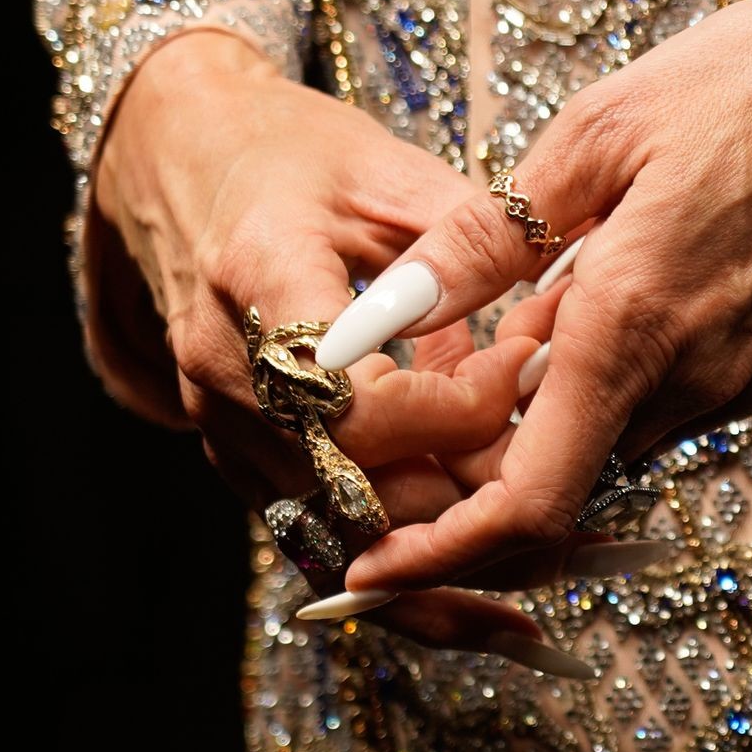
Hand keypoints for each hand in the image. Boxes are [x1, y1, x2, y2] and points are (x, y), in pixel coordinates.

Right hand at [95, 30, 567, 660]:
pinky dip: (401, 565)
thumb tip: (553, 335)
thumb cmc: (295, 155)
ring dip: (444, 555)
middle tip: (569, 489)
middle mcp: (227, 370)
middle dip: (471, 500)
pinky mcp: (235, 454)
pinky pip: (318, 535)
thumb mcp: (389, 174)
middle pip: (354, 489)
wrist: (181, 162)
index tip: (529, 367)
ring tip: (544, 572)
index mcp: (261, 276)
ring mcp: (220, 423)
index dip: (459, 411)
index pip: (361, 405)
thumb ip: (471, 252)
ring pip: (339, 534)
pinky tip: (481, 596)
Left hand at [322, 0, 751, 594]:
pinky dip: (638, 363)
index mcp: (633, 322)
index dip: (443, 550)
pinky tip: (652, 266)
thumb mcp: (596, 131)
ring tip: (589, 260)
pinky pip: (682, 396)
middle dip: (508, 422)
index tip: (378, 564)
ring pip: (622, 424)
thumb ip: (486, 239)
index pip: (530, 500)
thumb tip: (391, 312)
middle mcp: (698, 378)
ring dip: (577, 381)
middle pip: (566, 459)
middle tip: (500, 319)